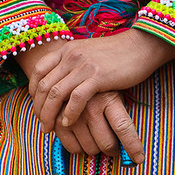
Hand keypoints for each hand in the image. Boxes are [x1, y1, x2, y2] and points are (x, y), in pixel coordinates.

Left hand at [28, 28, 174, 132]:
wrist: (141, 46)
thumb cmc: (118, 54)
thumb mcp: (89, 54)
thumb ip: (74, 64)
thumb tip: (65, 80)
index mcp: (67, 49)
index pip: (38, 70)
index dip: (33, 91)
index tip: (37, 106)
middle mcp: (71, 56)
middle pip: (43, 85)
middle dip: (39, 108)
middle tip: (41, 124)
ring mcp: (83, 65)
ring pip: (56, 93)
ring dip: (49, 114)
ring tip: (49, 128)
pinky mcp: (97, 76)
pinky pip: (76, 98)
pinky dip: (69, 113)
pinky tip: (68, 123)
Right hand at [54, 91, 144, 163]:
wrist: (71, 77)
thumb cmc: (100, 92)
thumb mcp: (115, 97)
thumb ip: (120, 119)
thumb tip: (132, 151)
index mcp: (109, 99)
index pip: (123, 127)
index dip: (132, 146)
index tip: (139, 159)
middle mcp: (91, 107)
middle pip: (107, 143)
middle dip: (112, 150)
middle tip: (113, 146)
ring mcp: (74, 115)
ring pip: (90, 149)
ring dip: (95, 149)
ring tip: (95, 138)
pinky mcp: (59, 122)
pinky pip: (73, 149)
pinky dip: (79, 149)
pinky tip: (82, 138)